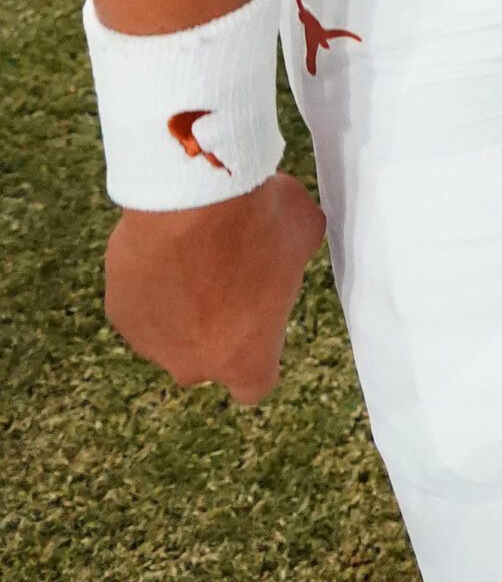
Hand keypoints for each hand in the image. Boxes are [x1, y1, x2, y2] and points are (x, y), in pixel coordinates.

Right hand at [103, 172, 325, 406]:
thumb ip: (296, 256)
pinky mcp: (119, 312)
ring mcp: (150, 342)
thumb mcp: (303, 232)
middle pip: (205, 359)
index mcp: (246, 361)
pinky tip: (166, 242)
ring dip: (181, 301)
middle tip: (227, 277)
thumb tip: (289, 243)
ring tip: (196, 250)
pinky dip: (150, 279)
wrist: (192, 198)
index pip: (255, 383)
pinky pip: (139, 301)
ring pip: (168, 330)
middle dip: (215, 326)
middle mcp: (192, 365)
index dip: (259, 353)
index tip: (261, 322)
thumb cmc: (257, 219)